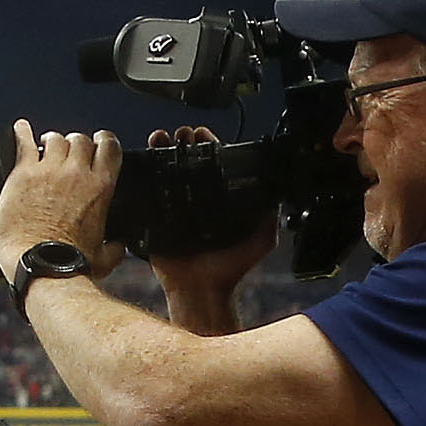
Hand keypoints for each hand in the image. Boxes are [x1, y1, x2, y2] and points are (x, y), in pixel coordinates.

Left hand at [0, 118, 124, 279]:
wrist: (40, 267)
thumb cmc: (70, 266)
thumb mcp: (105, 258)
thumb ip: (115, 247)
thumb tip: (119, 246)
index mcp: (101, 188)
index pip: (109, 146)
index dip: (103, 141)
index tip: (98, 143)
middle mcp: (77, 174)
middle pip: (79, 140)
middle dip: (74, 144)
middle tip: (67, 154)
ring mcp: (49, 171)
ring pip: (54, 139)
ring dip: (51, 142)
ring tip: (44, 148)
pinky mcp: (23, 174)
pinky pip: (23, 142)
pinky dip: (21, 133)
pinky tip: (20, 129)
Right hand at [142, 127, 276, 297]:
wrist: (201, 291)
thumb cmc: (230, 269)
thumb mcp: (261, 238)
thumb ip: (270, 215)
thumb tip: (279, 191)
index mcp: (218, 200)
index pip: (213, 163)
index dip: (208, 144)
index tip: (202, 133)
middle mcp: (196, 200)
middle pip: (187, 161)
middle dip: (183, 142)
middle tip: (182, 134)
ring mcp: (173, 208)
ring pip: (166, 170)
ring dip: (163, 149)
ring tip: (162, 137)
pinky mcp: (154, 218)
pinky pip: (148, 191)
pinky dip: (146, 171)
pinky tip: (148, 155)